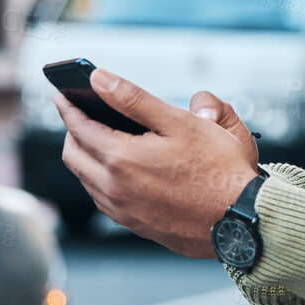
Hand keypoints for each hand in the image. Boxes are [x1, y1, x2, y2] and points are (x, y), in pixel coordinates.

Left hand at [52, 69, 261, 258]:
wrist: (243, 219)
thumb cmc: (219, 169)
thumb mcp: (179, 122)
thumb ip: (133, 98)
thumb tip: (99, 79)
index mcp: (120, 158)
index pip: (78, 127)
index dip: (68, 107)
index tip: (62, 95)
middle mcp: (114, 188)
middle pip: (73, 156)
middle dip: (71, 132)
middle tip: (78, 116)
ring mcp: (124, 211)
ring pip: (86, 180)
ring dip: (84, 157)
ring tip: (97, 140)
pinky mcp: (136, 226)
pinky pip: (103, 200)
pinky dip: (100, 180)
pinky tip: (119, 171)